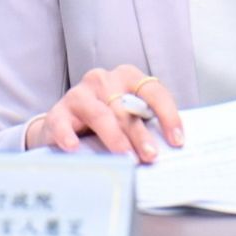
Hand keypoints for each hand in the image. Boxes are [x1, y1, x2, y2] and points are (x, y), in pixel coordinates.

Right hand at [25, 65, 183, 161]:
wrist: (63, 124)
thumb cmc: (105, 122)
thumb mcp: (128, 117)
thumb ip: (144, 125)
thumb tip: (170, 151)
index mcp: (127, 77)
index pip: (153, 91)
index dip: (168, 115)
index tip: (177, 140)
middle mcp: (104, 80)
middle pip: (127, 108)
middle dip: (140, 135)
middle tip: (151, 156)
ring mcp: (80, 94)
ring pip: (100, 114)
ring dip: (114, 138)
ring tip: (124, 157)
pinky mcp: (58, 111)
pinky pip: (62, 123)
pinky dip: (68, 135)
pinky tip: (74, 148)